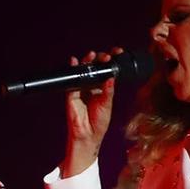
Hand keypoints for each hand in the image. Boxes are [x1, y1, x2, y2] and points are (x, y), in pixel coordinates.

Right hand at [62, 48, 122, 175]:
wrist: (88, 135)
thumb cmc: (99, 123)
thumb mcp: (107, 104)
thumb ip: (108, 90)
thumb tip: (111, 77)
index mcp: (103, 88)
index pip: (106, 71)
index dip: (110, 61)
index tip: (117, 53)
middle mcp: (92, 86)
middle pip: (95, 67)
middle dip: (99, 59)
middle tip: (105, 57)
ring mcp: (81, 88)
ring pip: (84, 71)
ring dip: (87, 61)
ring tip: (92, 56)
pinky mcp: (72, 93)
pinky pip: (72, 79)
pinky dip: (73, 69)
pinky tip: (74, 61)